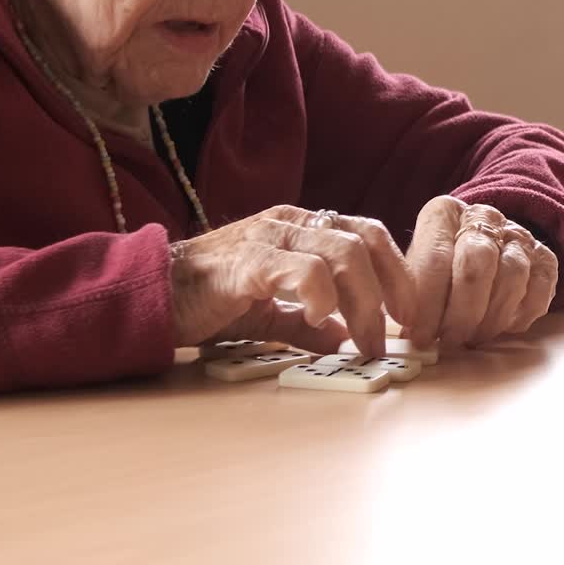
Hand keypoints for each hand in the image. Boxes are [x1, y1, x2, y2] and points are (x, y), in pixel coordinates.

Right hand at [170, 204, 415, 357]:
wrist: (153, 294)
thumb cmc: (208, 299)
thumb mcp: (268, 313)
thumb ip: (305, 324)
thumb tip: (343, 339)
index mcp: (302, 228)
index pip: (369, 234)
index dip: (398, 273)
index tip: (409, 317)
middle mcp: (290, 223)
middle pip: (366, 241)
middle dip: (390, 291)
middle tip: (390, 336)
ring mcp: (270, 237)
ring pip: (343, 252)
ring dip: (363, 302)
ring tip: (360, 341)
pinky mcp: (248, 261)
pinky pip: (303, 268)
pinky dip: (321, 296)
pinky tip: (317, 319)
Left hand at [404, 196, 558, 346]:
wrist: (483, 243)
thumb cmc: (442, 263)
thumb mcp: (418, 269)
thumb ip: (413, 294)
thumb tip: (411, 335)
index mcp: (444, 213)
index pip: (435, 258)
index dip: (428, 304)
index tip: (421, 337)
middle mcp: (484, 216)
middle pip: (477, 263)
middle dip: (462, 312)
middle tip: (450, 341)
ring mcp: (519, 235)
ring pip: (511, 276)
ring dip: (490, 317)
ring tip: (472, 338)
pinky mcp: (545, 258)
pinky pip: (539, 290)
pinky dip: (519, 316)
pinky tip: (500, 327)